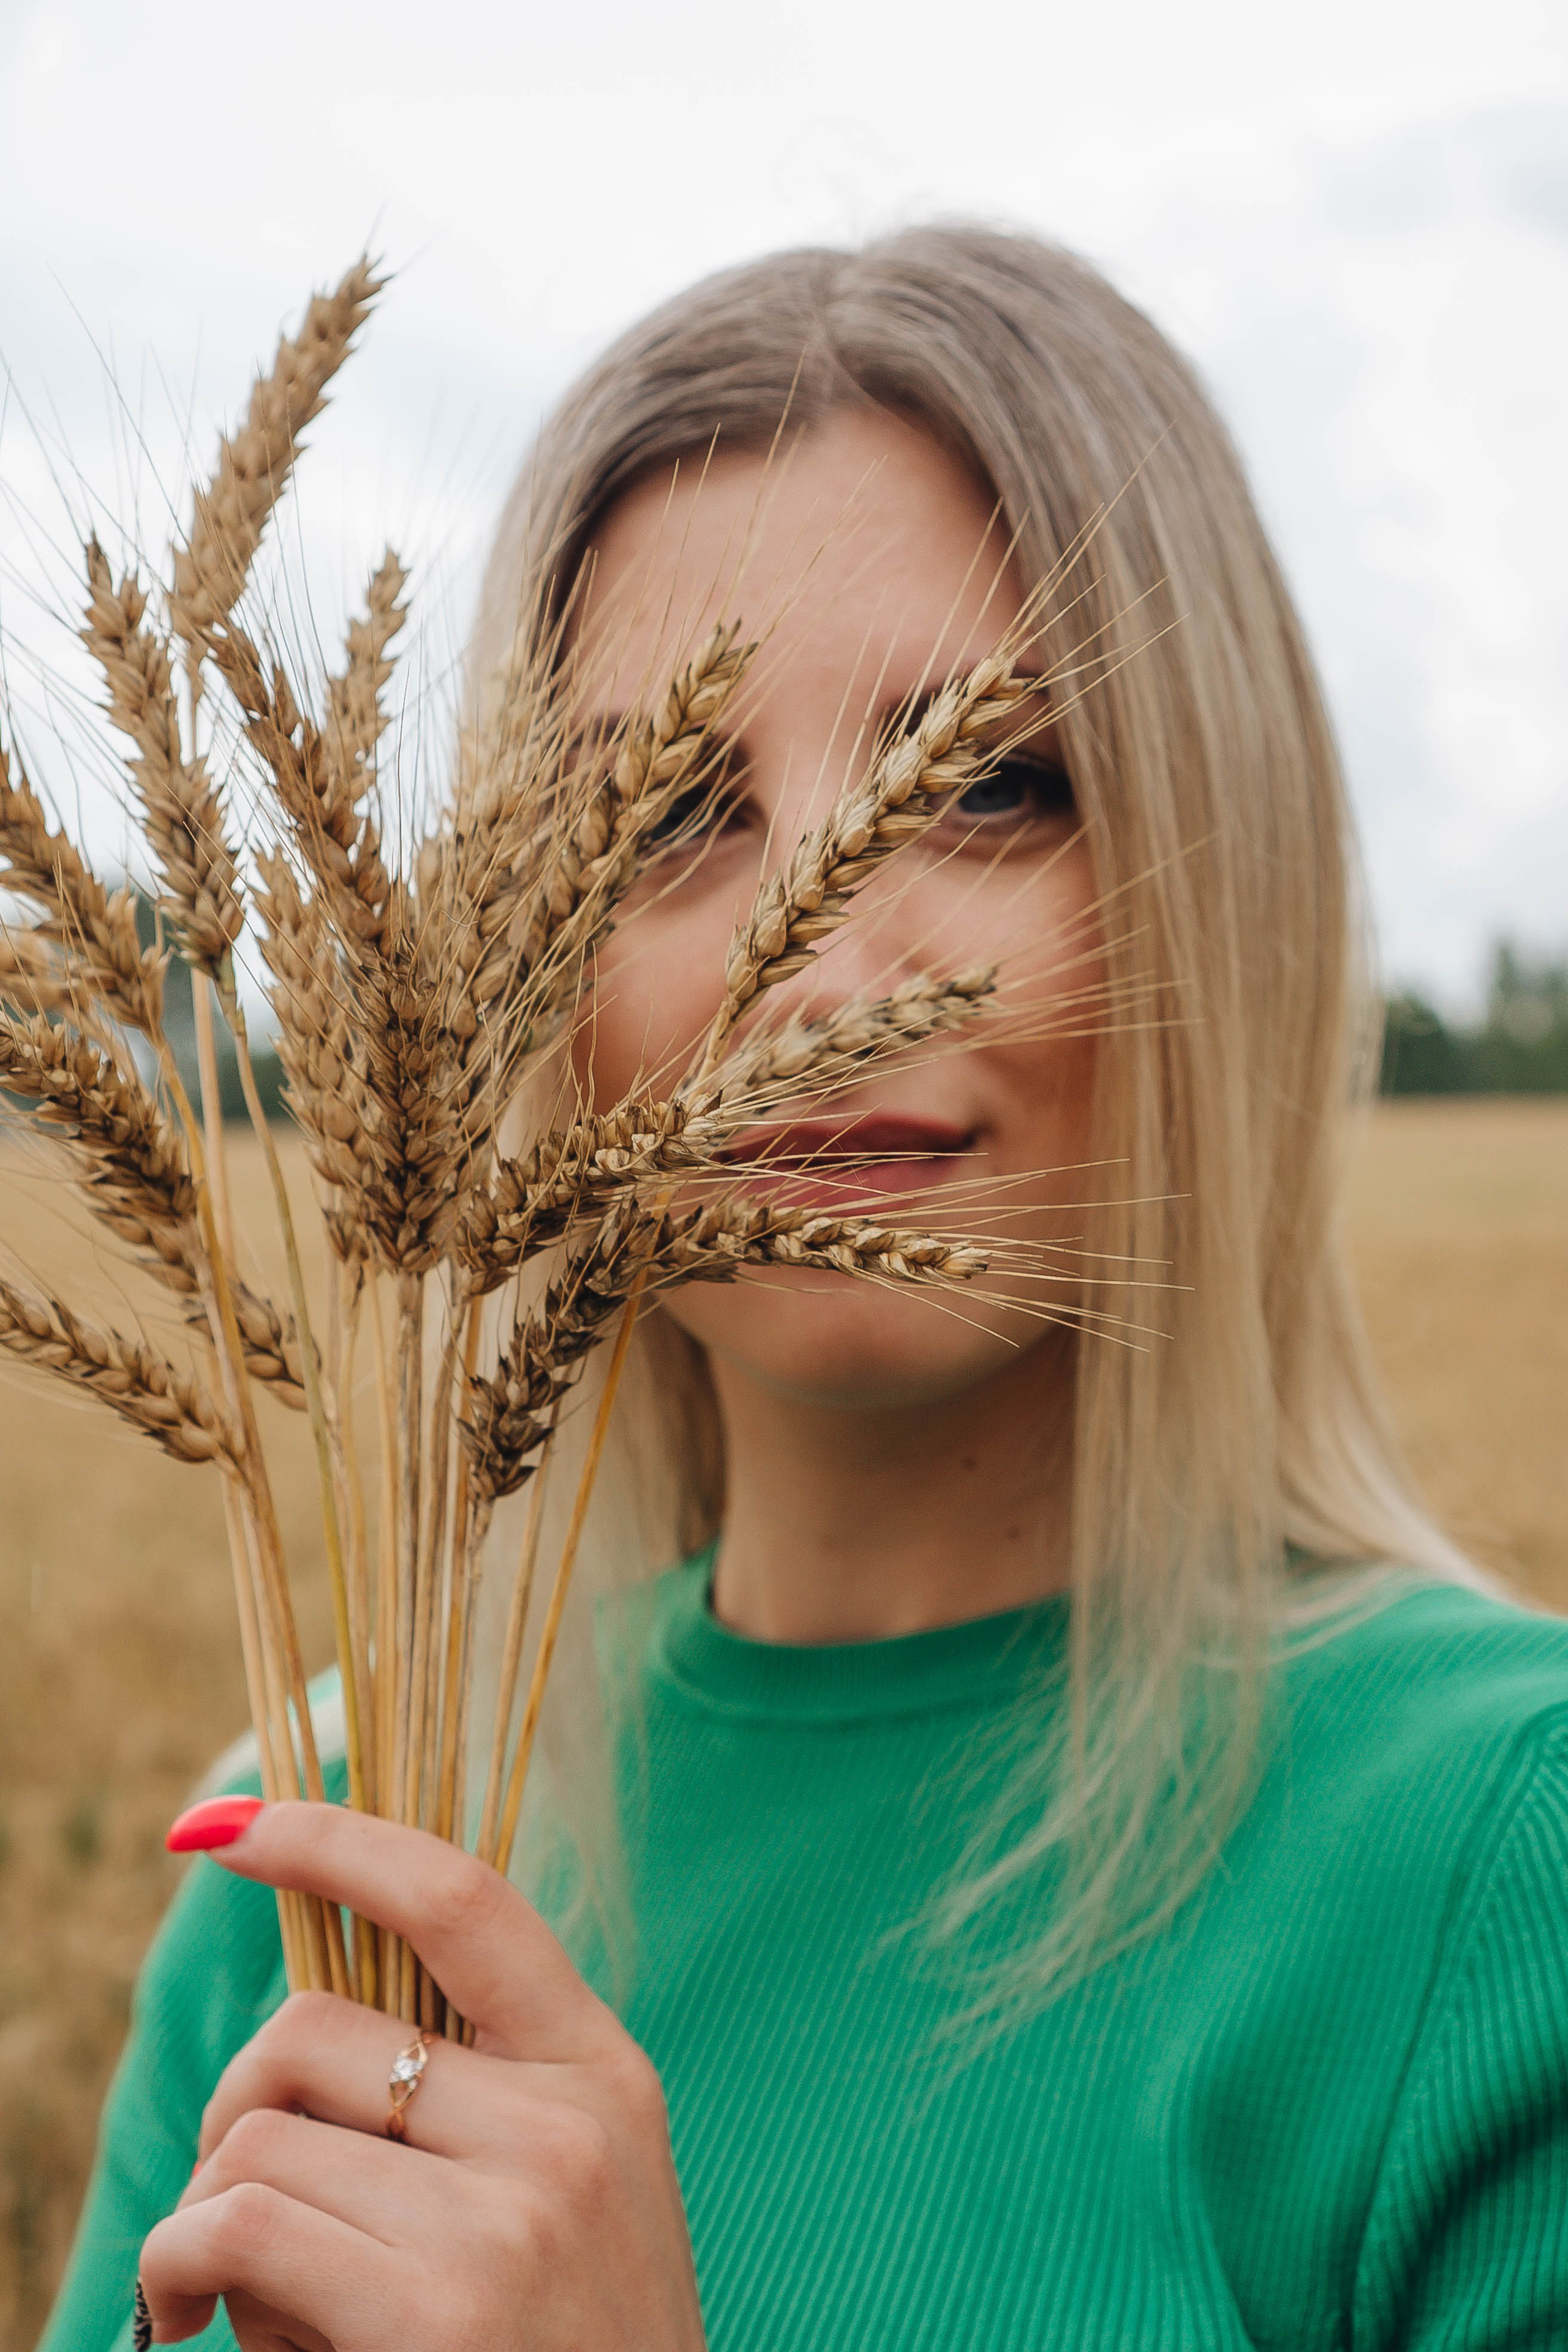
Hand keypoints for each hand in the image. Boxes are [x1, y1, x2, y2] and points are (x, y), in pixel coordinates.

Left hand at [137, 1803, 705, 2351]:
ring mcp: (510, 2214)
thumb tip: (287, 2040)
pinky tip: (189, 2320)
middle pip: (315, 2026)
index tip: (227, 1826)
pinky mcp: (438, 2307)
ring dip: (209, 2214)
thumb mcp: (559, 2206)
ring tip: (235, 2301)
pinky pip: (235, 2224)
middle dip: (235, 2108)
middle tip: (223, 2215)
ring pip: (258, 2133)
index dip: (337, 1838)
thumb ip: (459, 2107)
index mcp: (605, 2076)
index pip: (462, 1899)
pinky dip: (178, 2269)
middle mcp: (567, 2124)